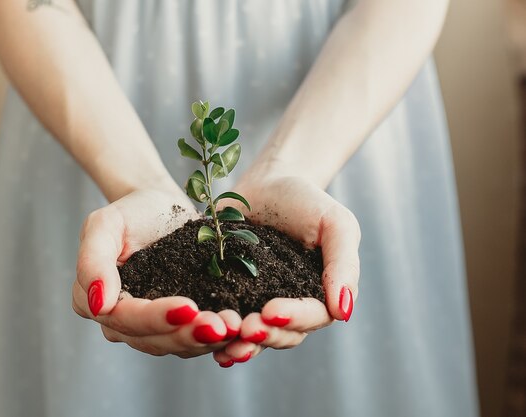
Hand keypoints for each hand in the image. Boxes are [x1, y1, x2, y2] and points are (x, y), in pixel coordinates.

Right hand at [72, 189, 241, 357]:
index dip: (156, 318)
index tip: (189, 308)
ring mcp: (149, 326)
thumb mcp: (104, 224)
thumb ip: (93, 261)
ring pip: (174, 345)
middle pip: (152, 339)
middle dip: (187, 334)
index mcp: (94, 300)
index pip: (125, 318)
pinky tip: (236, 329)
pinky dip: (215, 338)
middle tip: (221, 325)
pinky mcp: (177, 324)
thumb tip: (100, 306)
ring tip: (233, 328)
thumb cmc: (132, 212)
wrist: (160, 206)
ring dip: (204, 340)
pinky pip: (193, 340)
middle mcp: (119, 321)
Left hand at [212, 175, 360, 365]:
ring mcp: (260, 302)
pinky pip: (229, 320)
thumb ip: (344, 265)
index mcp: (320, 293)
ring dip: (242, 345)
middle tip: (245, 328)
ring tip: (226, 346)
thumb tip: (343, 313)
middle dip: (265, 334)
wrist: (266, 183)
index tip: (270, 311)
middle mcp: (291, 304)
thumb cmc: (306, 201)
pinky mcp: (231, 294)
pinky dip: (221, 335)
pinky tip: (208, 342)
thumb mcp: (335, 224)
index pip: (313, 316)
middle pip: (284, 334)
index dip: (293, 318)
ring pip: (256, 335)